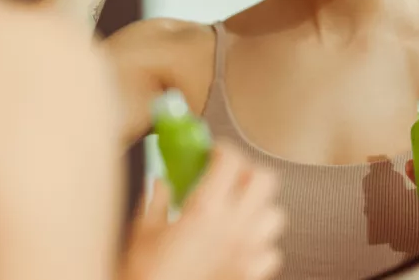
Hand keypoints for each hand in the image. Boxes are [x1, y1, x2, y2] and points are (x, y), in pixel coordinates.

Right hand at [121, 142, 284, 279]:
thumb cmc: (147, 275)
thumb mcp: (144, 231)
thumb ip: (156, 200)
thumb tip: (161, 182)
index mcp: (205, 211)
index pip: (232, 161)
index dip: (224, 150)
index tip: (214, 153)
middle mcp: (234, 227)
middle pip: (265, 180)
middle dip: (249, 173)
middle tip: (231, 177)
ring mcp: (248, 252)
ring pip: (275, 215)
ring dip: (260, 208)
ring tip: (239, 211)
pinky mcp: (252, 275)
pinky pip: (272, 251)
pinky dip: (262, 245)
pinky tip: (242, 246)